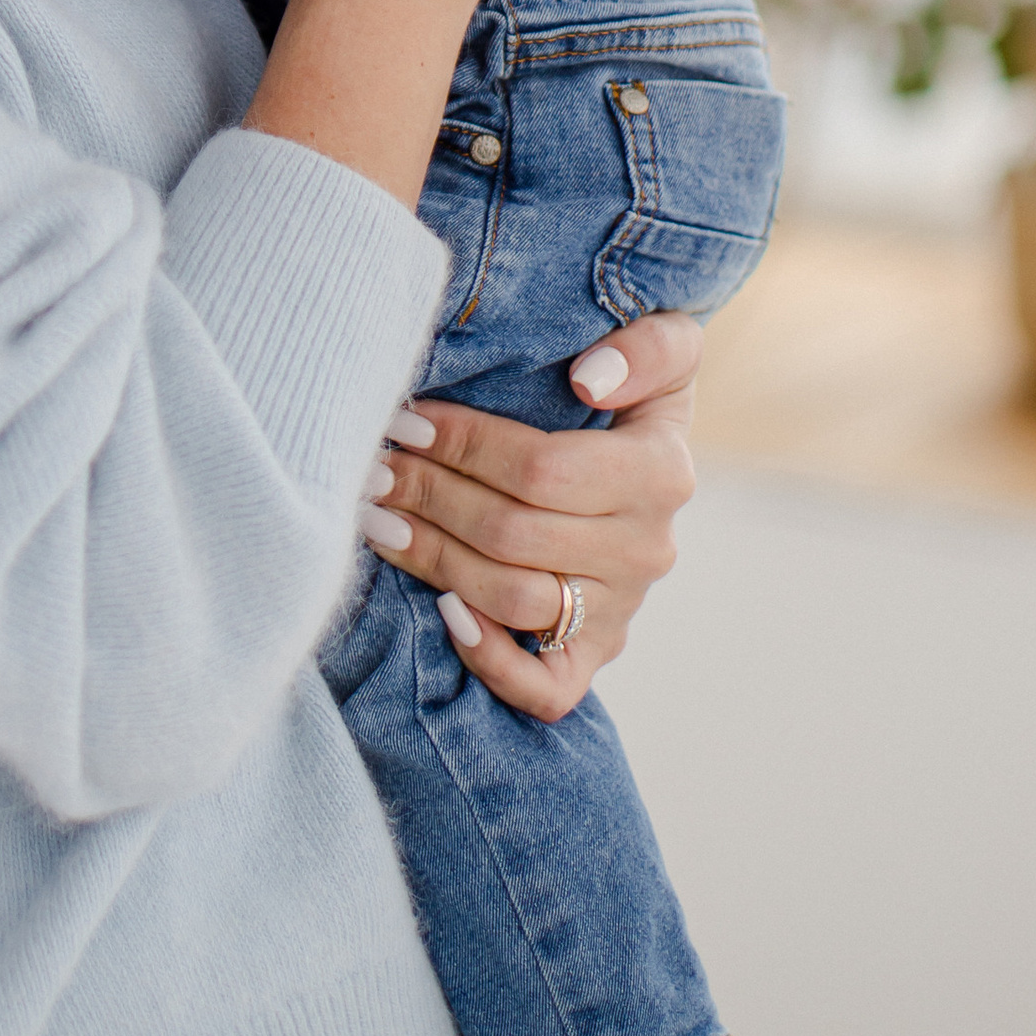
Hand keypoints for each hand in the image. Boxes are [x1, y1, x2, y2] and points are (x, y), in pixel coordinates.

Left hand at [356, 311, 701, 718]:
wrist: (643, 468)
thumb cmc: (627, 395)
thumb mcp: (663, 347)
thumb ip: (647, 347)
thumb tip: (589, 380)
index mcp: (661, 472)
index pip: (542, 469)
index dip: (464, 444)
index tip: (403, 419)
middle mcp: (646, 548)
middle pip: (513, 532)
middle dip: (429, 494)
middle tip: (372, 467)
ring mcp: (620, 610)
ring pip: (512, 597)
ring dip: (432, 558)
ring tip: (375, 517)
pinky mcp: (594, 656)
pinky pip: (546, 688)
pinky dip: (491, 658)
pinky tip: (441, 610)